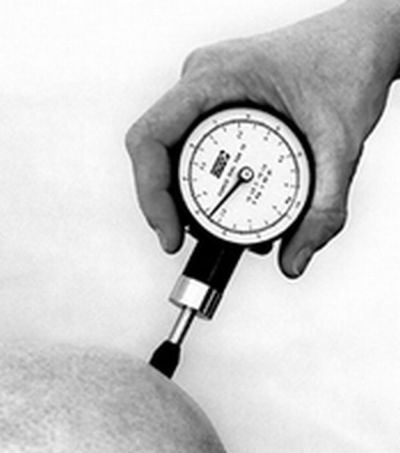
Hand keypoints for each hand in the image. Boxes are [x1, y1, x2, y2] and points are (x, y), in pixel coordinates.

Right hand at [125, 0, 399, 277]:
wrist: (363, 41)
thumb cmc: (348, 65)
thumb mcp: (340, 143)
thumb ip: (323, 209)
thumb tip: (294, 260)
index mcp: (215, 76)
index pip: (151, 138)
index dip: (150, 195)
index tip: (170, 235)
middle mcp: (202, 81)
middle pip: (155, 150)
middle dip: (168, 202)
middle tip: (192, 237)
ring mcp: (208, 91)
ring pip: (171, 151)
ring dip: (185, 195)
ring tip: (216, 225)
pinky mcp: (220, 103)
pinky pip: (193, 145)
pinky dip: (202, 181)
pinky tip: (227, 202)